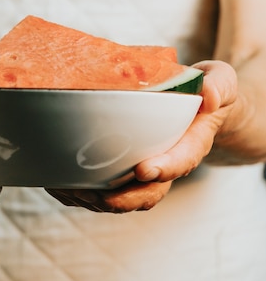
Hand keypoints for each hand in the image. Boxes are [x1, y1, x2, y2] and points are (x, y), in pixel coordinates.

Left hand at [47, 60, 237, 212]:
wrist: (200, 103)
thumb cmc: (206, 89)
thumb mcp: (220, 80)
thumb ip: (219, 85)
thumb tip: (208, 95)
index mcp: (192, 142)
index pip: (182, 161)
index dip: (164, 169)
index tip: (144, 169)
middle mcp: (169, 162)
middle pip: (149, 192)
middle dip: (124, 198)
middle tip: (98, 195)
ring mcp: (148, 168)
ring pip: (125, 197)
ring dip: (98, 200)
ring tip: (70, 190)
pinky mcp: (129, 169)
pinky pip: (109, 189)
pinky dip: (85, 192)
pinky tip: (61, 183)